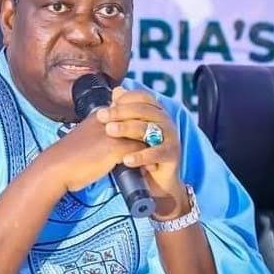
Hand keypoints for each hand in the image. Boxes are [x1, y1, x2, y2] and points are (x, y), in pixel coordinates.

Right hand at [43, 109, 145, 192]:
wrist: (55, 168)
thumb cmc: (65, 158)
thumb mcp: (81, 139)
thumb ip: (93, 134)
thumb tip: (101, 143)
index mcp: (98, 116)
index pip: (126, 111)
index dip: (137, 121)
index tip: (145, 133)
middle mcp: (107, 121)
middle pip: (138, 119)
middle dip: (149, 131)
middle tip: (156, 145)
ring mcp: (112, 133)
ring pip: (142, 134)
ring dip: (151, 146)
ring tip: (154, 158)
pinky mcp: (115, 149)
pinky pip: (141, 151)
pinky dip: (148, 159)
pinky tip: (152, 167)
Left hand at [96, 87, 187, 217]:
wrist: (155, 182)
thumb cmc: (139, 152)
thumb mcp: (129, 132)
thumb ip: (123, 113)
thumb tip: (116, 90)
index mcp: (155, 111)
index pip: (141, 97)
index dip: (123, 100)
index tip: (103, 108)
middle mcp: (165, 121)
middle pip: (143, 110)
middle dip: (120, 112)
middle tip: (101, 117)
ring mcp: (170, 137)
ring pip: (147, 129)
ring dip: (127, 128)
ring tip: (109, 131)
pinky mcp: (172, 155)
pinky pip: (156, 153)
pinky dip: (141, 156)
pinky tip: (126, 159)